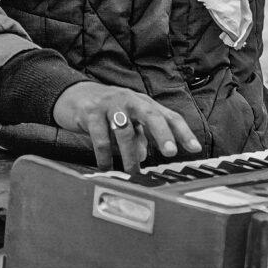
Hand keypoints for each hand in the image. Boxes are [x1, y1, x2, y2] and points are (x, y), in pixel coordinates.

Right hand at [53, 83, 198, 172]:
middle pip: (151, 115)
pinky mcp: (91, 112)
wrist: (73, 95)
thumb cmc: (106, 111)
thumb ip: (138, 137)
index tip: (195, 148)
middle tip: (171, 152)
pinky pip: (100, 137)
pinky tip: (106, 166)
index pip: (168, 115)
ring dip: (130, 154)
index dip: (183, 132)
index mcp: (143, 103)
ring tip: (133, 172)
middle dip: (163, 134)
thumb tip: (145, 156)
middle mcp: (130, 100)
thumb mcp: (126, 122)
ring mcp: (110, 104)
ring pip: (125, 130)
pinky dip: (104, 155)